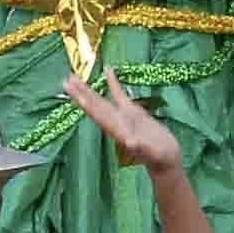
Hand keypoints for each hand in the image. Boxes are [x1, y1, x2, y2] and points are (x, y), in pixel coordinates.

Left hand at [64, 67, 182, 170]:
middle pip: (94, 105)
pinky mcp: (133, 113)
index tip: (71, 89)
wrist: (167, 162)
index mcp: (118, 130)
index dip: (84, 100)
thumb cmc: (161, 159)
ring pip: (102, 101)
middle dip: (80, 92)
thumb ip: (141, 148)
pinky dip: (113, 83)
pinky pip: (120, 95)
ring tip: (75, 76)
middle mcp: (116, 122)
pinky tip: (109, 70)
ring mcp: (123, 117)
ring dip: (89, 89)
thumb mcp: (152, 153)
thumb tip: (130, 142)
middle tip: (66, 78)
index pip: (97, 113)